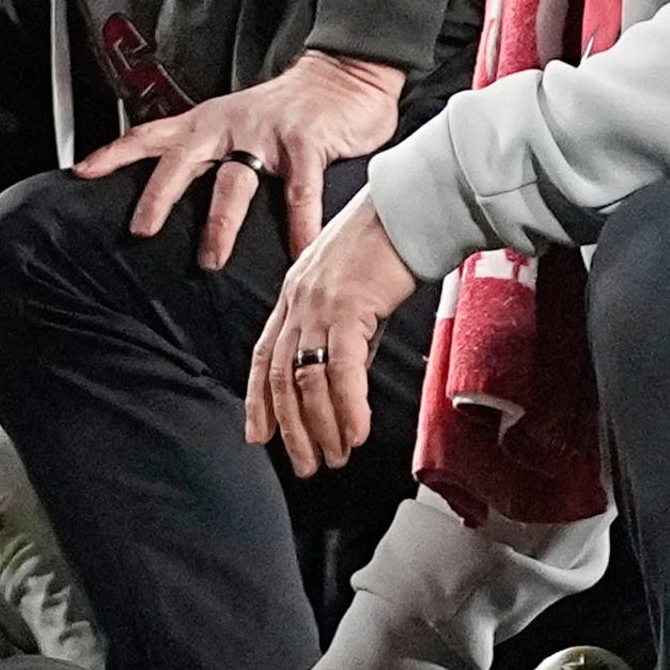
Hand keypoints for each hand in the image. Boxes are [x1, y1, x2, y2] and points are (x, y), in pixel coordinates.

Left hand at [74, 51, 399, 271]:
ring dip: (220, 223)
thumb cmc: (289, 108)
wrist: (343, 73)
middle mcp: (228, 126)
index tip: (82, 172)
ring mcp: (265, 134)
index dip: (114, 153)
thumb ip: (210, 154)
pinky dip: (299, 224)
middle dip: (158, 197)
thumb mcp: (236, 122)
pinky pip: (299, 191)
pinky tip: (299, 250)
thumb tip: (176, 194)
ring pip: (234, 182)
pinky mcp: (305, 143)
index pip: (149, 135)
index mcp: (207, 123)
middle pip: (181, 161)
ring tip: (211, 259)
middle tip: (140, 231)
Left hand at [244, 191, 421, 477]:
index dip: (258, 399)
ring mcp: (318, 302)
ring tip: (335, 457)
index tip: (258, 435)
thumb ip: (344, 329)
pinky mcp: (347, 305)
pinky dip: (347, 406)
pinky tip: (357, 433)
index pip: (263, 355)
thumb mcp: (354, 289)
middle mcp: (298, 300)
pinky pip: (341, 368)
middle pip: (279, 375)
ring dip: (321, 426)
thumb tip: (345, 377)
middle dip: (289, 427)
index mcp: (294, 293)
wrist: (411, 205)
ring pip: (306, 378)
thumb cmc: (389, 241)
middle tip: (304, 464)